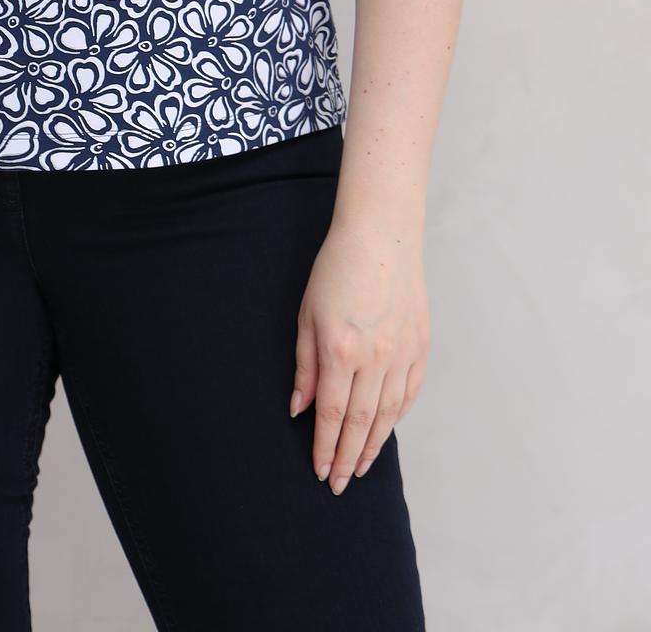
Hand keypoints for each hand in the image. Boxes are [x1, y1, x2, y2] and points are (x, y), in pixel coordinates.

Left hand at [288, 215, 429, 494]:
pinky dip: (397, 417)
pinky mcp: (421, 346)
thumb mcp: (307, 314)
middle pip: (360, 423)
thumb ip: (304, 365)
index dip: (324, 447)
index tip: (320, 472)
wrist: (381, 236)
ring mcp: (402, 353)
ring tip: (360, 468)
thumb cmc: (336, 269)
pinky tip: (386, 430)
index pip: (330, 414)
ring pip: (388, 414)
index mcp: (341, 350)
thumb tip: (298, 408)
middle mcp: (375, 358)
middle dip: (347, 458)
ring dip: (373, 445)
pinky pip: (409, 393)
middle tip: (339, 484)